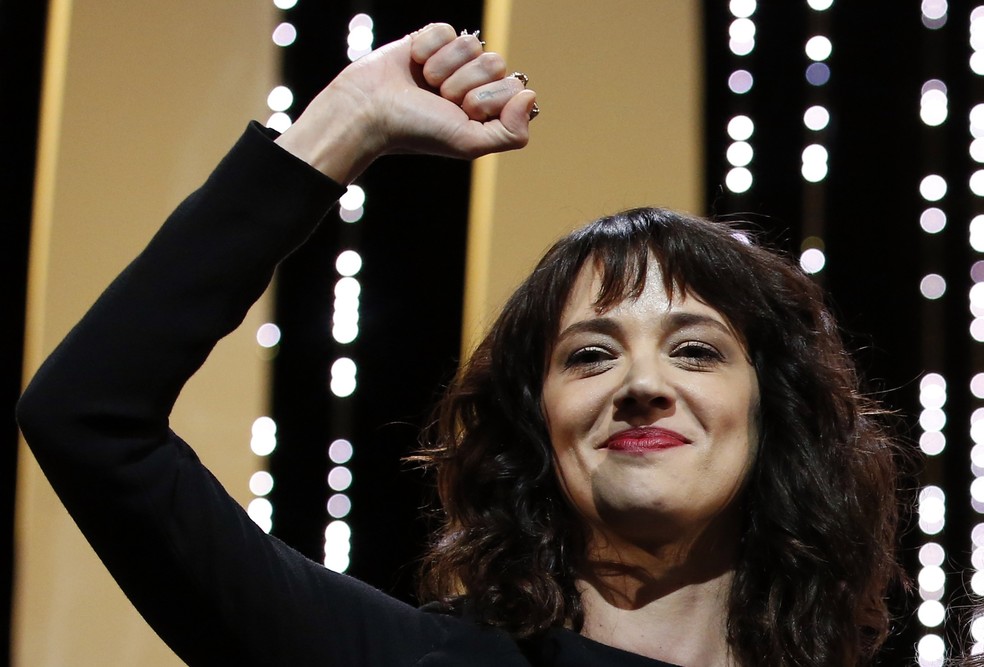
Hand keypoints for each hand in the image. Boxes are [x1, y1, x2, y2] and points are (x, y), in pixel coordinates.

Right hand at [275, 23, 537, 183]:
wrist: (370, 111)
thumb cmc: (417, 132)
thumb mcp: (469, 143)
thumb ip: (511, 133)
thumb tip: (530, 95)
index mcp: (487, 109)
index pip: (513, 87)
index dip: (486, 100)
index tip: (460, 114)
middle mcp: (473, 83)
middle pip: (494, 63)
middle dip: (464, 84)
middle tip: (438, 100)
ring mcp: (453, 61)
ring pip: (472, 44)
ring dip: (444, 67)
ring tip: (424, 84)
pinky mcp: (430, 39)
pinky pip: (446, 30)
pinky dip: (427, 48)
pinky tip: (414, 63)